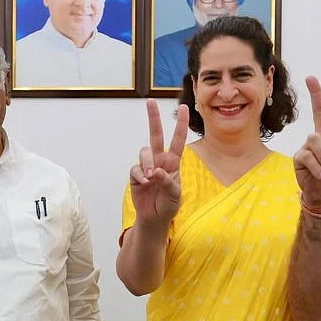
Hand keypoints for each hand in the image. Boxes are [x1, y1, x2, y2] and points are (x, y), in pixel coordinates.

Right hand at [129, 100, 187, 225]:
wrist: (155, 218)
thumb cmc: (168, 205)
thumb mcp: (175, 195)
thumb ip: (169, 182)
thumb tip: (156, 170)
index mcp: (173, 162)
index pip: (178, 140)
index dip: (181, 124)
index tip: (185, 108)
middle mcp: (159, 160)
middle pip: (155, 135)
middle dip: (153, 118)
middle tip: (150, 102)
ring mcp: (146, 166)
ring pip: (144, 151)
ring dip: (147, 162)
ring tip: (150, 177)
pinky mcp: (136, 175)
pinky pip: (135, 168)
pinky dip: (140, 174)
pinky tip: (145, 183)